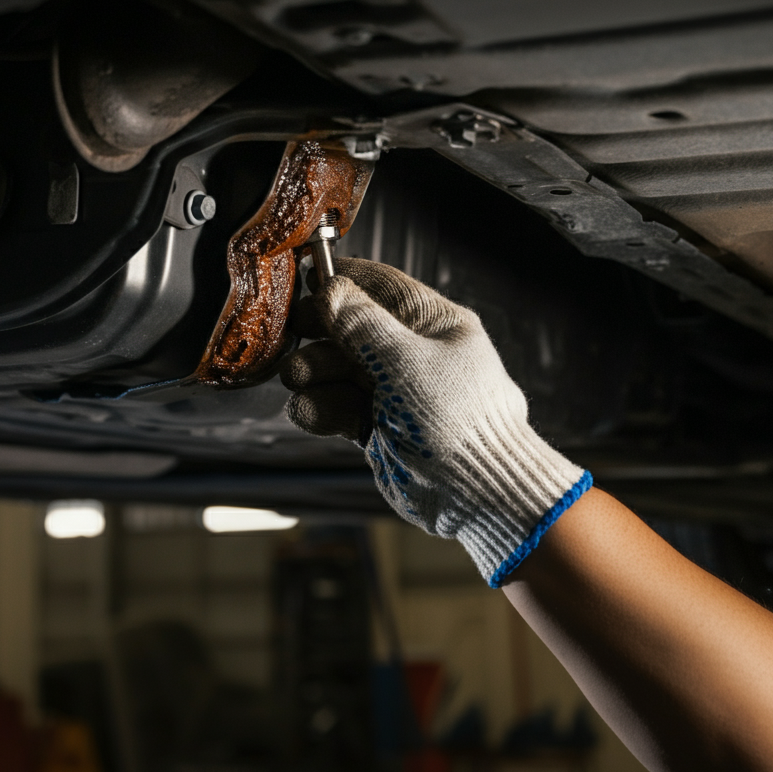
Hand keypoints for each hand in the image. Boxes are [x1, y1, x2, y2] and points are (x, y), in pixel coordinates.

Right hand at [280, 257, 590, 585]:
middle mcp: (413, 354)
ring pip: (340, 370)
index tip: (308, 278)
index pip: (382, 288)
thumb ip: (363, 326)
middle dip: (320, 331)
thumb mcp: (406, 362)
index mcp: (434, 324)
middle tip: (294, 331)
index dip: (344, 280)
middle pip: (353, 328)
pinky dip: (321, 407)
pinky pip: (339, 407)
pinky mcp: (379, 426)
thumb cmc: (459, 421)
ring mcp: (395, 391)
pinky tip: (308, 408)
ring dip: (314, 371)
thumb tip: (332, 291)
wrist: (478, 493)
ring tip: (299, 376)